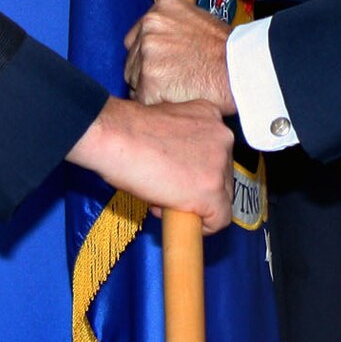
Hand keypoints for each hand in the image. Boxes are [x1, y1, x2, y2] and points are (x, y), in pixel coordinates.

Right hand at [67, 95, 234, 230]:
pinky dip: (203, 226)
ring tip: (165, 200)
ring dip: (196, 204)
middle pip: (223, 174)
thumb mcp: (166, 124)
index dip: (198, 169)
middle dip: (199, 187)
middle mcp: (222, 137)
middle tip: (170, 191)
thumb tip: (181, 167)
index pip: (217, 152)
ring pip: (222, 197)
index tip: (181, 177)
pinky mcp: (211, 192)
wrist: (116, 138)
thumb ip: (182, 141)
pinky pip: (219, 219)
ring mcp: (219, 165)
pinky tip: (178, 219)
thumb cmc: (128, 130)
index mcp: (211, 115)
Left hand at [124, 0, 235, 115]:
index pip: (137, 36)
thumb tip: (161, 47)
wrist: (243, 69)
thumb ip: (172, 30)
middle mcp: (150, 27)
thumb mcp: (199, 23)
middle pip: (132, 58)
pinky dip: (156, 105)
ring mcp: (147, 53)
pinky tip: (177, 100)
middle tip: (172, 81)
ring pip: (134, 80)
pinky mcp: (149, 81)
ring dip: (150, 89)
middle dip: (146, 72)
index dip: (148, 55)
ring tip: (178, 90)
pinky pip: (142, 99)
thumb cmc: (230, 51)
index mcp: (161, 9)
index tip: (161, 65)